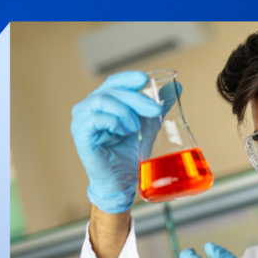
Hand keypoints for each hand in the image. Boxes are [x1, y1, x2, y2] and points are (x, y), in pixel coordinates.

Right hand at [70, 71, 162, 213]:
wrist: (121, 180)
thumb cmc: (129, 152)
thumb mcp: (147, 124)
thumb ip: (157, 105)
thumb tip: (177, 87)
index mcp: (104, 100)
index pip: (114, 81)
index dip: (129, 78)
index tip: (145, 80)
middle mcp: (89, 106)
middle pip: (112, 90)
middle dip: (137, 98)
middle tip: (155, 111)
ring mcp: (82, 119)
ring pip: (103, 101)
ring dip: (125, 112)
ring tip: (135, 127)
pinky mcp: (80, 134)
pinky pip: (95, 119)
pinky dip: (113, 122)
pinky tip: (122, 132)